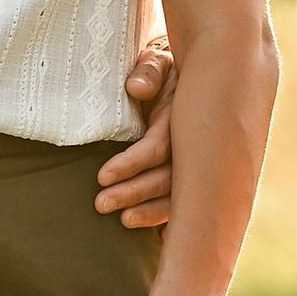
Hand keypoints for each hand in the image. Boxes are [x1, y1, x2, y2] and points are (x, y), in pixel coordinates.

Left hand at [93, 37, 175, 226]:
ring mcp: (196, 163)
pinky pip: (183, 202)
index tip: (102, 176)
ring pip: (178, 195)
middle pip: (168, 177)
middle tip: (100, 204)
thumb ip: (148, 70)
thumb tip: (136, 89)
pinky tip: (152, 233)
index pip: (159, 147)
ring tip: (121, 221)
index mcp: (182, 116)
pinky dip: (166, 217)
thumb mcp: (157, 62)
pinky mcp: (192, 176)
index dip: (132, 163)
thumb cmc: (160, 73)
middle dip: (135, 193)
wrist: (186, 79)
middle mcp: (193, 143)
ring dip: (149, 210)